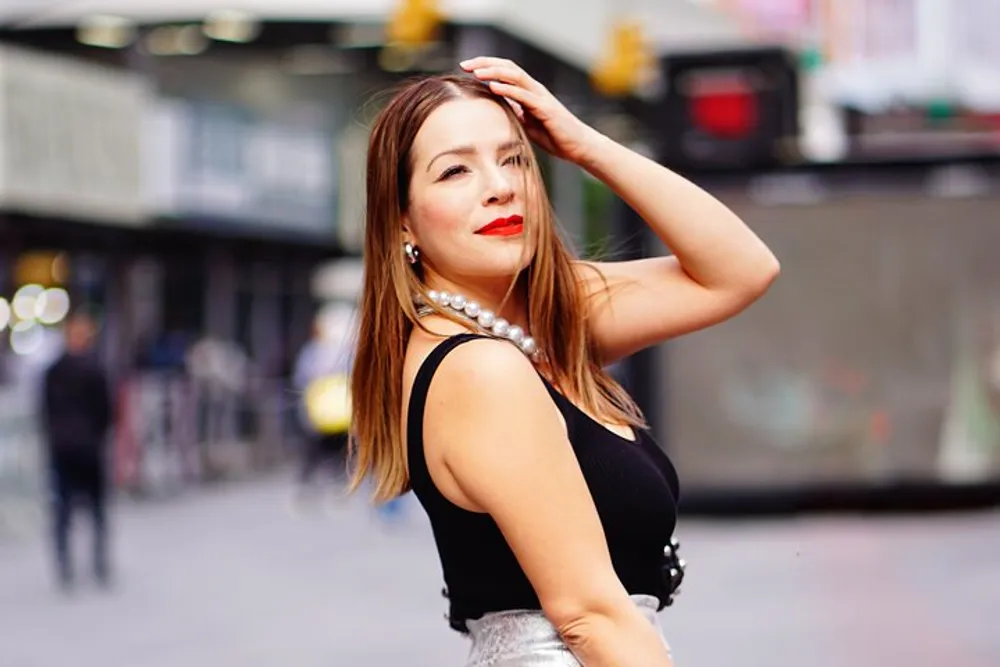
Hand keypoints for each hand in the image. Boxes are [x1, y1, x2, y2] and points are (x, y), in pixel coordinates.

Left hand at [460, 56, 601, 164]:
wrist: (577, 146)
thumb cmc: (554, 136)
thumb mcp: (526, 123)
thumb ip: (514, 111)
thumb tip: (497, 106)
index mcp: (529, 91)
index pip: (505, 70)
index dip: (486, 66)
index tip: (465, 68)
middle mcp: (534, 89)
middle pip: (507, 67)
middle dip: (484, 63)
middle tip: (464, 64)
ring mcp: (540, 97)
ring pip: (515, 76)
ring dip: (494, 72)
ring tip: (476, 72)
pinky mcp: (545, 108)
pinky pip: (524, 95)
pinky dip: (508, 89)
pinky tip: (493, 87)